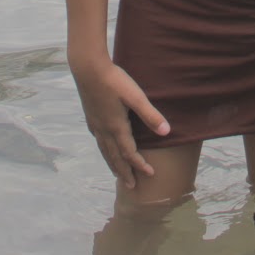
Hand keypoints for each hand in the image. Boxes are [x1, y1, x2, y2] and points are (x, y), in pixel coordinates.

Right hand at [71, 58, 168, 189]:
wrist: (88, 68)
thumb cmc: (114, 80)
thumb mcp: (135, 97)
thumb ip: (150, 115)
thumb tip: (166, 132)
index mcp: (116, 127)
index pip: (129, 153)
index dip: (140, 165)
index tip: (150, 175)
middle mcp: (104, 129)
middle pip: (114, 157)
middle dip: (124, 171)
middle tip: (130, 186)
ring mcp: (95, 124)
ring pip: (104, 150)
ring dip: (112, 163)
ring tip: (116, 173)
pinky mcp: (91, 116)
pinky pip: (98, 140)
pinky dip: (103, 149)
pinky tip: (103, 146)